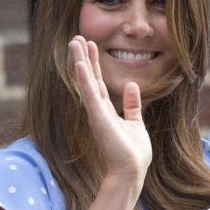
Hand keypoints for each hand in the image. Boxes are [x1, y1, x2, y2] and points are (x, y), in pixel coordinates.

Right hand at [69, 36, 150, 182]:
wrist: (132, 171)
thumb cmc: (132, 152)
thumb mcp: (135, 122)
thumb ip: (131, 104)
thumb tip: (131, 85)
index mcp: (106, 110)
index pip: (98, 82)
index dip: (94, 63)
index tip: (90, 44)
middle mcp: (98, 110)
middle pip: (89, 78)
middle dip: (84, 58)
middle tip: (76, 37)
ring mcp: (97, 114)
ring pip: (87, 83)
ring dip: (81, 62)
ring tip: (75, 42)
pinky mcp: (100, 120)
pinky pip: (91, 96)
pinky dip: (86, 80)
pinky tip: (81, 65)